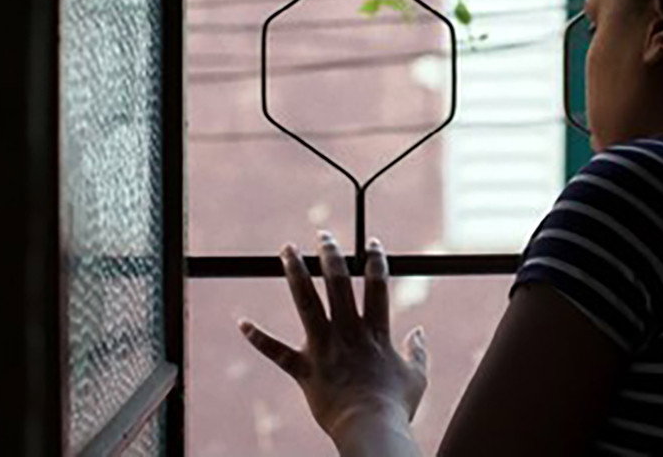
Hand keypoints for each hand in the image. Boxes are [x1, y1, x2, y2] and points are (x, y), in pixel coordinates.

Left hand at [238, 231, 428, 446]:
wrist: (370, 428)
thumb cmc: (396, 405)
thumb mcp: (417, 375)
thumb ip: (418, 350)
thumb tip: (420, 332)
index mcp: (376, 332)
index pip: (377, 286)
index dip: (375, 260)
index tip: (371, 243)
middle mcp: (348, 332)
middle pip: (338, 284)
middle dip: (330, 255)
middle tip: (322, 234)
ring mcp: (324, 349)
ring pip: (307, 303)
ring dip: (296, 274)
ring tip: (287, 250)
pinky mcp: (304, 369)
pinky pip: (277, 352)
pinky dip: (259, 338)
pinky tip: (242, 323)